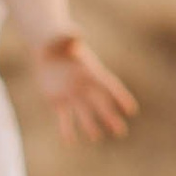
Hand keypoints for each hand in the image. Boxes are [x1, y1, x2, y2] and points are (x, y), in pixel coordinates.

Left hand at [33, 30, 137, 145]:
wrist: (43, 44)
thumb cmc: (55, 36)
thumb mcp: (61, 34)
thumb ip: (69, 35)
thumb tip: (77, 33)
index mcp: (90, 70)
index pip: (109, 86)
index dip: (120, 97)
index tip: (131, 109)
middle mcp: (84, 85)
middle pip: (100, 104)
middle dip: (110, 117)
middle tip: (120, 131)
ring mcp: (71, 94)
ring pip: (84, 113)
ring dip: (90, 125)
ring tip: (96, 137)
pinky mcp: (57, 100)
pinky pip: (63, 117)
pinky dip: (66, 129)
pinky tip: (69, 142)